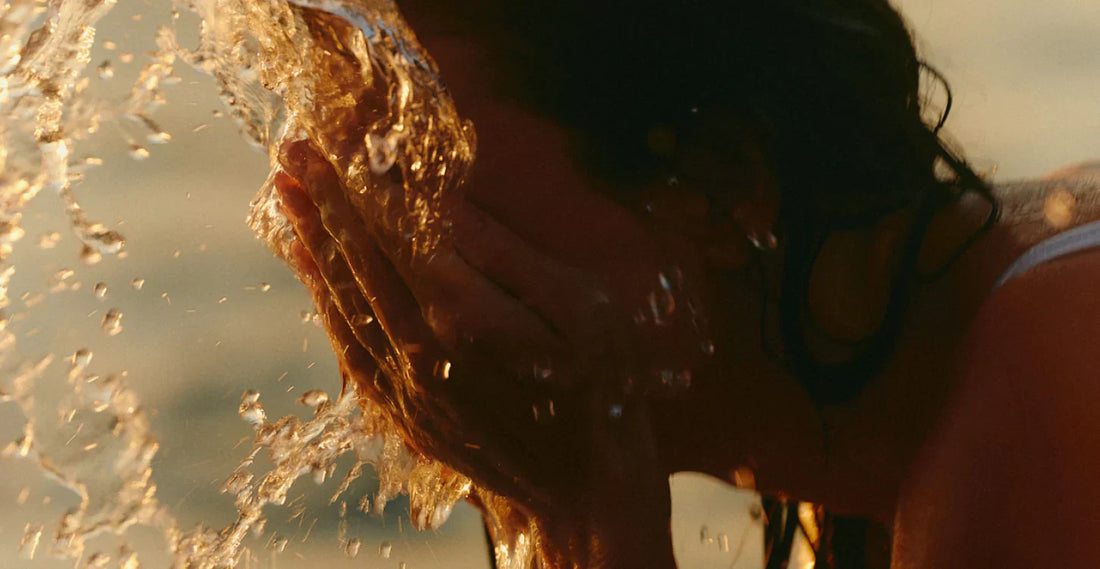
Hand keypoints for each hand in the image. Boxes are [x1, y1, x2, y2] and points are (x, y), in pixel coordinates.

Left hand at [266, 17, 713, 566]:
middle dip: (322, 205)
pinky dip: (326, 307)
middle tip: (289, 155)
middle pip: (360, 265)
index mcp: (466, 319)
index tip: (334, 147)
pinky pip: (349, 351)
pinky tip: (314, 276)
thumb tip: (449, 208)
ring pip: (344, 307)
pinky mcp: (405, 417)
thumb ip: (511, 258)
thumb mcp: (584, 311)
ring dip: (313, 250)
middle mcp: (422, 355)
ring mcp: (407, 392)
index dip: (363, 189)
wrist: (588, 495)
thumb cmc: (602, 393)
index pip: (399, 236)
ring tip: (285, 202)